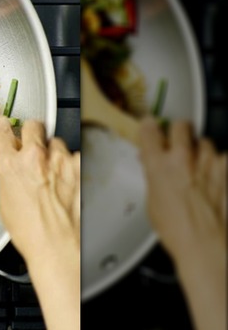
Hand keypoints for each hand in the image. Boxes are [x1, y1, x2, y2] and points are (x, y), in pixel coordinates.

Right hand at [0, 116, 79, 329]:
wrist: (57, 246)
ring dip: (53, 152)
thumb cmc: (30, 232)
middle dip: (31, 132)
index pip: (0, 129)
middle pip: (32, 125)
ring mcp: (60, 161)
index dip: (1, 126)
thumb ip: (5, 176)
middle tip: (31, 143)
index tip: (2, 126)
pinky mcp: (80, 168)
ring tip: (52, 170)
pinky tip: (67, 179)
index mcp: (10, 165)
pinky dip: (72, 165)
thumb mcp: (5, 202)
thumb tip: (4, 165)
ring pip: (56, 142)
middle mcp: (35, 158)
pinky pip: (76, 157)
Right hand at [139, 117, 225, 329]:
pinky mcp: (227, 171)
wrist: (204, 243)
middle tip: (177, 140)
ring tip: (198, 164)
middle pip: (181, 126)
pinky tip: (215, 176)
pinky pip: (224, 158)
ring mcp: (209, 163)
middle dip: (178, 131)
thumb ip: (153, 177)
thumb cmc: (176, 229)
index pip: (149, 130)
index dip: (149, 127)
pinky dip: (220, 165)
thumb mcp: (152, 201)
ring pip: (205, 141)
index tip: (149, 126)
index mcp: (158, 164)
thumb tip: (152, 166)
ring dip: (201, 150)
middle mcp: (183, 158)